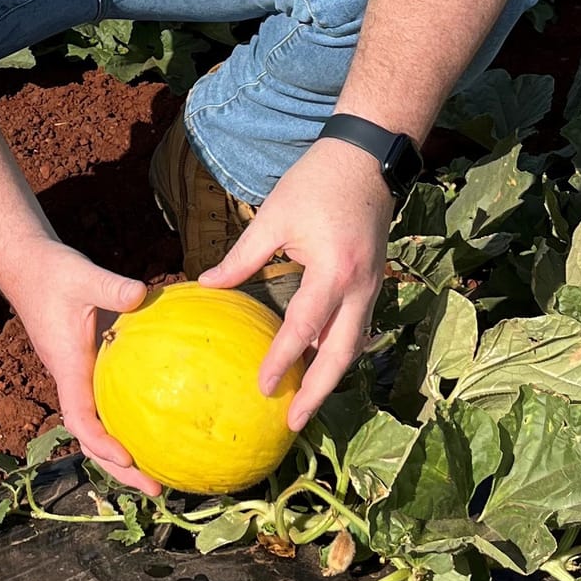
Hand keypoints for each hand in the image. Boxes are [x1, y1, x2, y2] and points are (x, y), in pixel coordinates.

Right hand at [0, 236, 160, 495]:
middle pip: (91, 439)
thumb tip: (143, 293)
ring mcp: (79, 375)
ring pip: (99, 425)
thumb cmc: (52, 272)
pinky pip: (107, 402)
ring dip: (124, 453)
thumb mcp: (83, 275)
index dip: (100, 443)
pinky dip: (128, 420)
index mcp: (68, 366)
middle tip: (155, 491)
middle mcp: (72, 378)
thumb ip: (111, 286)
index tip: (127, 458)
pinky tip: (161, 421)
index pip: (79, 417)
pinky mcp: (88, 364)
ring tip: (162, 472)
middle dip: (119, 469)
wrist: (27, 264)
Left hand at [198, 139, 392, 430]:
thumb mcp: (274, 215)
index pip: (305, 327)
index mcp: (333, 270)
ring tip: (303, 404)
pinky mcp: (374, 284)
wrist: (367, 159)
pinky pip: (356, 329)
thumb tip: (205, 285)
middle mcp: (360, 287)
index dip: (284, 360)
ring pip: (353, 346)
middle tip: (292, 422)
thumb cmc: (317, 181)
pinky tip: (316, 366)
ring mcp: (373, 288)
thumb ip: (242, 256)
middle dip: (319, 393)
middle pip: (341, 354)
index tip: (262, 387)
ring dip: (330, 377)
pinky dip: (337, 351)